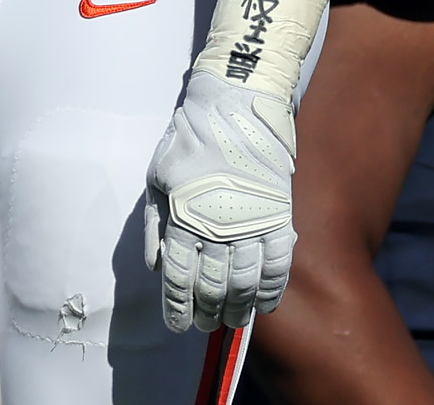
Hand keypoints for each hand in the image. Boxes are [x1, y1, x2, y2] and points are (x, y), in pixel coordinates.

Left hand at [144, 68, 297, 332]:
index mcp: (183, 217)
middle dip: (206, 311)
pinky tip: (266, 303)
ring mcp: (251, 222)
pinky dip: (273, 288)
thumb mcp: (157, 177)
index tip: (179, 326)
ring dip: (238, 307)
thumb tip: (156, 267)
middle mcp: (217, 226)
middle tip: (205, 326)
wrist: (233, 107)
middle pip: (212, 285)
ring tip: (233, 321)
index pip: (180, 277)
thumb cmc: (188, 140)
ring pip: (245, 281)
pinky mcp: (278, 215)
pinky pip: (278, 263)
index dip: (178, 307)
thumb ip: (154, 225)